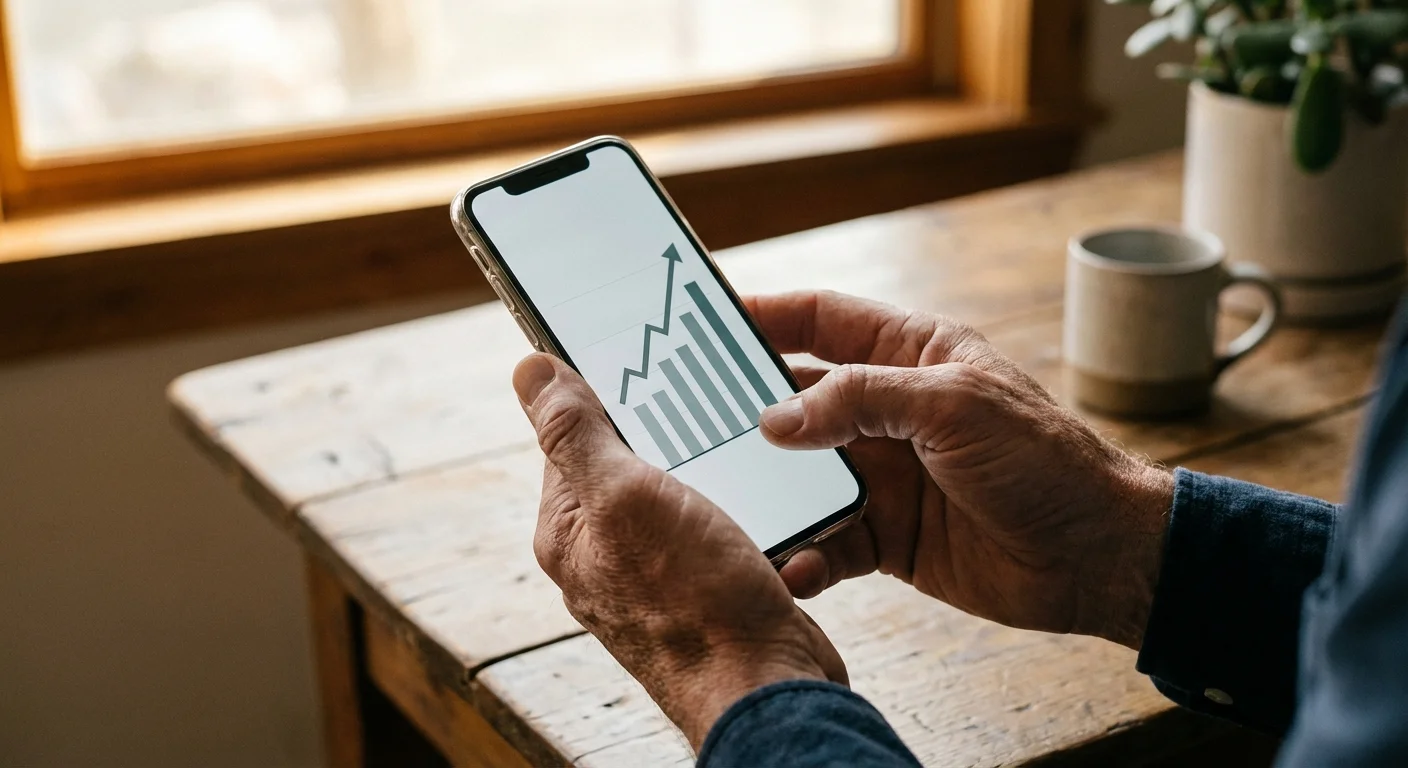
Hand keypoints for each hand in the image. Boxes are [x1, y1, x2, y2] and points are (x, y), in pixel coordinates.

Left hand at [513, 354, 846, 748]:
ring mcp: (660, 574)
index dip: (604, 393)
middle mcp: (607, 554)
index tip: (641, 355)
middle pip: (633, 461)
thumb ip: (577, 434)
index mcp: (571, 530)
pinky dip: (750, 508)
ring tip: (749, 450)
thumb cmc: (696, 603)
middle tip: (708, 399)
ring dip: (719, 468)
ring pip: (687, 491)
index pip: (573, 437)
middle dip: (671, 431)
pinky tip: (774, 499)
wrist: (767, 688)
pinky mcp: (710, 587)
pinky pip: (726, 525)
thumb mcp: (626, 497)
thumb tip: (529, 370)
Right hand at [745, 291, 1174, 649]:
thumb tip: (777, 418)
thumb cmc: (1044, 462)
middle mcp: (887, 410)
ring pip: (800, 476)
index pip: (820, 320)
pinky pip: (826, 540)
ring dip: (768, 492)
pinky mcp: (885, 534)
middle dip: (745, 412)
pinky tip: (791, 565)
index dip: (763, 316)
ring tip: (725, 504)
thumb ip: (861, 401)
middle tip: (685, 422)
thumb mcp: (954, 407)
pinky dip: (804, 553)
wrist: (1095, 556)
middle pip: (795, 400)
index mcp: (909, 355)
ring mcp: (883, 474)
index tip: (703, 321)